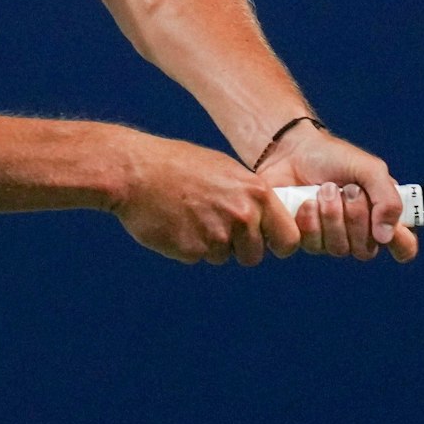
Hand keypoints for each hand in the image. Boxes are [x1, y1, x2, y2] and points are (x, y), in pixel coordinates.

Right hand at [108, 133, 301, 266]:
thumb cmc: (178, 165)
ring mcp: (217, 235)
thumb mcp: (224, 170)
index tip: (267, 242)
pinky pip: (198, 257)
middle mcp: (242, 216)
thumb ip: (249, 196)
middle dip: (238, 248)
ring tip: (190, 216)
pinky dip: (188, 246)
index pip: (289, 238)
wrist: (134, 172)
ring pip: (224, 257)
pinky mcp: (193, 250)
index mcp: (256, 194)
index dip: (278, 243)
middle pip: (255, 255)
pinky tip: (175, 222)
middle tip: (214, 225)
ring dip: (210, 246)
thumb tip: (265, 218)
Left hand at [253, 121, 419, 262]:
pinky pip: (313, 246)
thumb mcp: (369, 169)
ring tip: (324, 189)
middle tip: (349, 190)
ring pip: (339, 249)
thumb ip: (387, 198)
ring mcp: (331, 239)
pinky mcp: (305, 240)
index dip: (401, 243)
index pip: (403, 246)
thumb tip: (387, 235)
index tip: (391, 229)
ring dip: (332, 215)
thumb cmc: (333, 157)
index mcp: (382, 214)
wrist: (290, 151)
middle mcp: (359, 232)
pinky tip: (306, 201)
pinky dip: (310, 221)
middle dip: (357, 218)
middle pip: (367, 250)